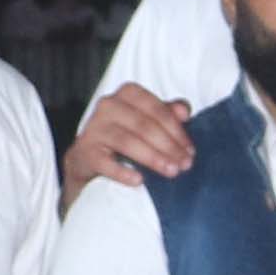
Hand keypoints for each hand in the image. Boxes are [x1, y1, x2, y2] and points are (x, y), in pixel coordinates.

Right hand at [61, 81, 195, 198]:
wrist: (90, 157)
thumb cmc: (127, 133)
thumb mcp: (149, 119)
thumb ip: (168, 113)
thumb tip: (184, 111)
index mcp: (128, 93)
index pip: (157, 109)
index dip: (176, 130)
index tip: (190, 151)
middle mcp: (108, 105)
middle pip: (144, 125)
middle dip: (168, 146)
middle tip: (185, 165)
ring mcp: (94, 128)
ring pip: (127, 141)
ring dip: (153, 158)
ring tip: (171, 172)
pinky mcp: (85, 151)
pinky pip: (105, 162)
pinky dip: (123, 172)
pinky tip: (139, 181)